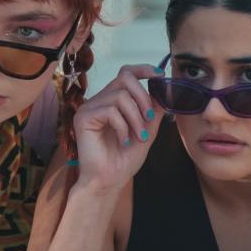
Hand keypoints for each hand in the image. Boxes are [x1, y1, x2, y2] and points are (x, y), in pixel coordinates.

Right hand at [72, 64, 163, 193]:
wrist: (110, 180)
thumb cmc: (124, 159)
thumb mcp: (147, 129)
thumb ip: (155, 108)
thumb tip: (167, 88)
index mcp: (112, 100)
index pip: (126, 73)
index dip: (144, 70)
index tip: (160, 76)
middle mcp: (99, 100)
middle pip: (124, 78)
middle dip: (143, 97)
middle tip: (149, 118)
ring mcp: (89, 108)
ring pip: (120, 96)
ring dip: (135, 118)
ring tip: (138, 136)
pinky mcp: (83, 118)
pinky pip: (110, 111)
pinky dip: (122, 127)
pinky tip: (123, 141)